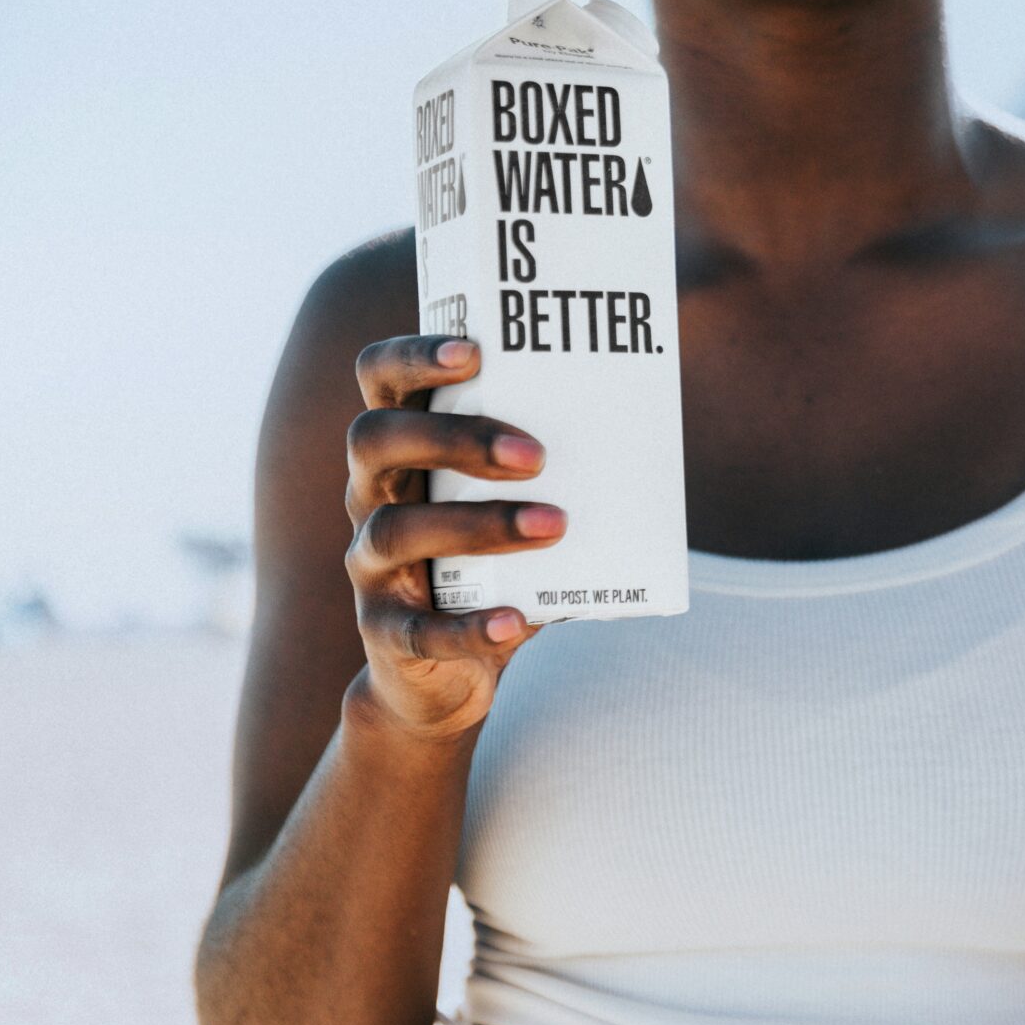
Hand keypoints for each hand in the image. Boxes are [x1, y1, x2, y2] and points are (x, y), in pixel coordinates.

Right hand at [344, 335, 562, 741]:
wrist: (444, 675)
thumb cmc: (493, 567)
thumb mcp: (514, 508)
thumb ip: (559, 471)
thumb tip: (655, 428)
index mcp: (400, 453)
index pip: (380, 381)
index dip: (412, 356)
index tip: (474, 350)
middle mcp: (371, 497)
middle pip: (377, 441)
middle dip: (454, 437)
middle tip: (536, 454)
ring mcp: (370, 566)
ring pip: (396, 530)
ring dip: (477, 524)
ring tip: (555, 525)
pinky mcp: (385, 633)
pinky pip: (416, 629)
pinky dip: (467, 626)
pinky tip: (515, 620)